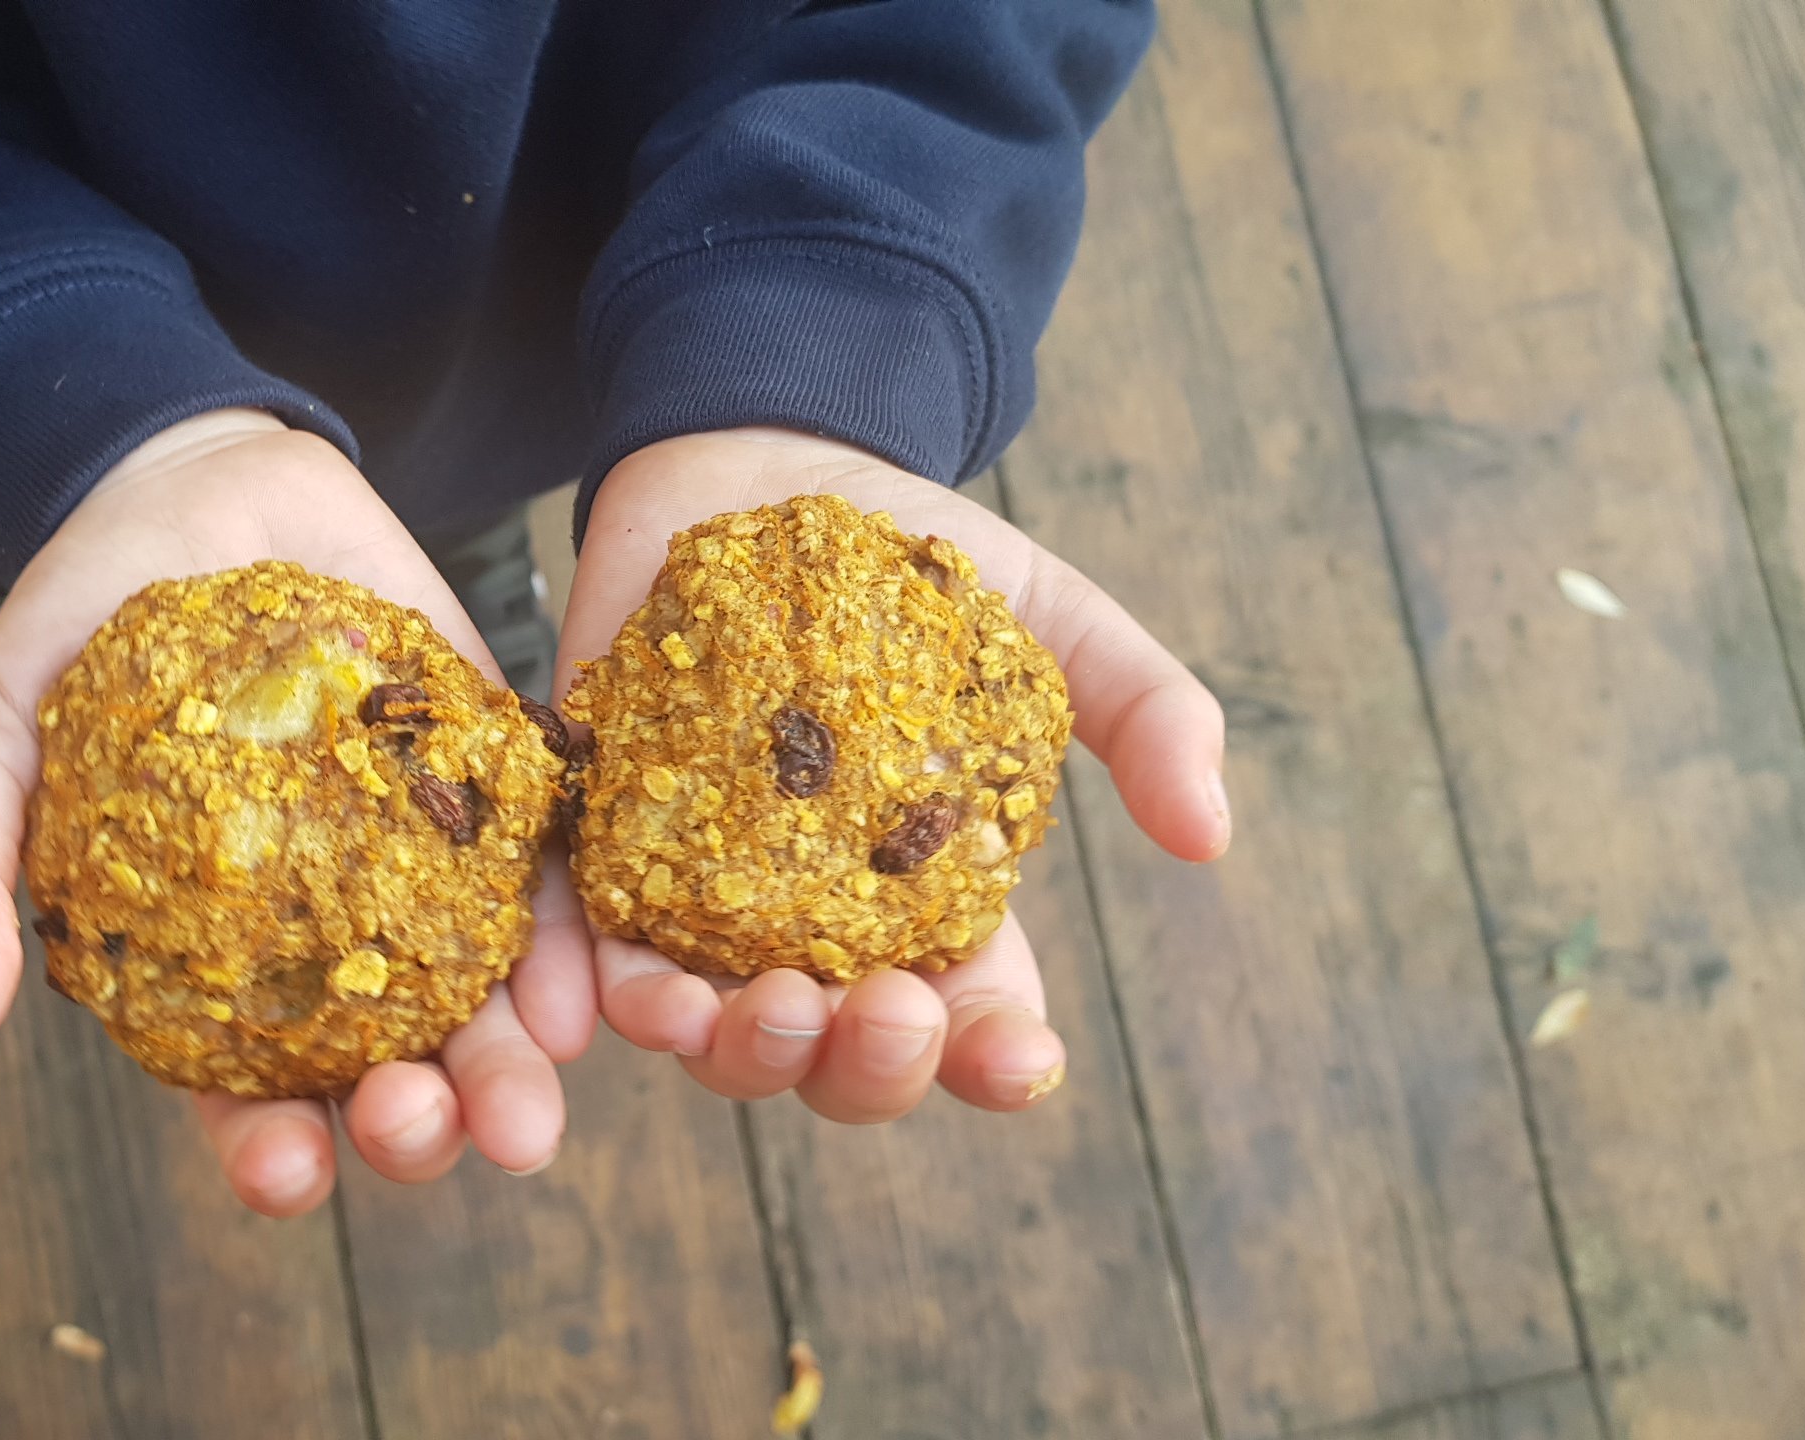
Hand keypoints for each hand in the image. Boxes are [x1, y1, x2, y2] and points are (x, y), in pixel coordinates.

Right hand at [0, 410, 593, 1216]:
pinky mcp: (497, 783)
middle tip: (427, 1133)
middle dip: (416, 1126)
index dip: (269, 1150)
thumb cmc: (79, 626)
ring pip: (482, 999)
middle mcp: (334, 941)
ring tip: (530, 1106)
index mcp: (216, 967)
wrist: (198, 481)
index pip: (246, 1095)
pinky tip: (577, 991)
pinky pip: (545, 878)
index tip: (289, 1174)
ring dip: (512, 1067)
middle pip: (387, 1069)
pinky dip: (566, 944)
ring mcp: (424, 866)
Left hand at [558, 428, 1227, 1122]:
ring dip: (737, 1054)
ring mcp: (706, 901)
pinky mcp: (607, 851)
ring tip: (761, 1011)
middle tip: (880, 1013)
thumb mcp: (1051, 615)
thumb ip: (1141, 707)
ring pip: (714, 1037)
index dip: (994, 1058)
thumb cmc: (915, 561)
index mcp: (935, 905)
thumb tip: (1210, 833)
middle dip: (865, 1069)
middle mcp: (819, 929)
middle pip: (840, 1061)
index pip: (974, 1021)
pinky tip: (618, 996)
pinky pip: (593, 954)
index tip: (1015, 1053)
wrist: (758, 463)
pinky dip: (602, 995)